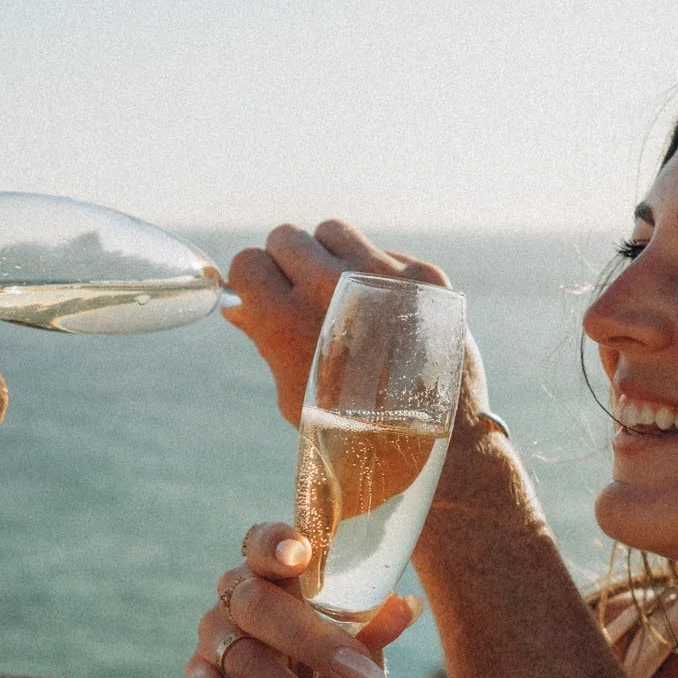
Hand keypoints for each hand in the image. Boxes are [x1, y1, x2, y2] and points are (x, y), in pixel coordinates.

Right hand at [185, 520, 422, 677]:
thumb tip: (408, 607)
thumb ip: (374, 632)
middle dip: (312, 641)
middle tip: (362, 673)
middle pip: (258, 604)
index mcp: (275, 575)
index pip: (264, 543)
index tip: (299, 553)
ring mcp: (212, 641)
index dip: (276, 543)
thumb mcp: (358, 657)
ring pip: (243, 660)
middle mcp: (236, 599)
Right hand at [222, 219, 453, 425]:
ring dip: (331, 256)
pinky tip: (387, 313)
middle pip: (287, 237)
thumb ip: (264, 341)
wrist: (439, 446)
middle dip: (288, 262)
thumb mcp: (295, 394)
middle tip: (302, 293)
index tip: (263, 293)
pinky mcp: (422, 275)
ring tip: (344, 294)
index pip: (248, 261)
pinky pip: (383, 253)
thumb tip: (239, 305)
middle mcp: (331, 286)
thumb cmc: (356, 431)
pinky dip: (377, 275)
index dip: (253, 279)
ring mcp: (381, 274)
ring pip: (334, 232)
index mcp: (288, 320)